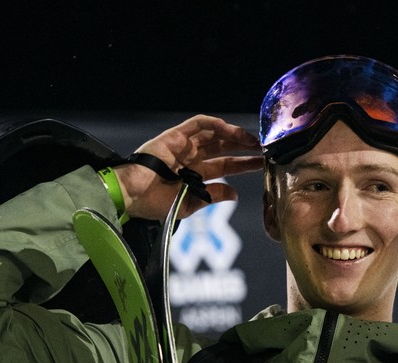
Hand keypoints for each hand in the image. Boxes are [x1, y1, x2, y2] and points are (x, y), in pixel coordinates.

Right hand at [112, 115, 263, 219]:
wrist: (133, 195)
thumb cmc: (155, 204)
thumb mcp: (190, 204)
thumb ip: (212, 197)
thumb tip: (235, 194)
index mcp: (194, 175)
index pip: (224, 166)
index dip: (243, 164)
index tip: (261, 165)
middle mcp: (191, 158)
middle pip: (223, 149)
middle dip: (244, 149)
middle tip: (264, 151)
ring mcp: (183, 145)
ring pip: (214, 135)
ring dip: (235, 136)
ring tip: (253, 142)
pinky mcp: (175, 135)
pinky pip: (198, 124)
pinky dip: (215, 124)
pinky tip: (231, 131)